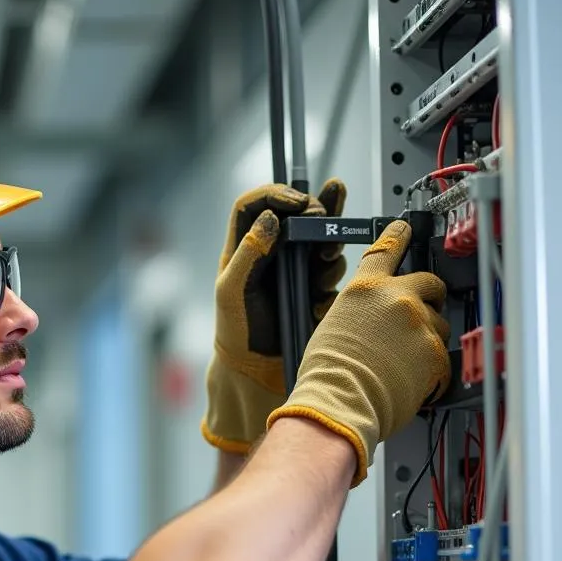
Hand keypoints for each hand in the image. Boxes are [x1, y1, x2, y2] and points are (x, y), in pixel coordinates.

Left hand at [202, 179, 346, 453]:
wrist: (256, 367)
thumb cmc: (235, 330)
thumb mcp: (231, 291)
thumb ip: (247, 254)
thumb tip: (270, 219)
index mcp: (243, 247)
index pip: (255, 204)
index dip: (275, 193)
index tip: (297, 201)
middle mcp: (271, 251)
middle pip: (297, 213)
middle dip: (315, 212)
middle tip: (322, 221)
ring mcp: (294, 267)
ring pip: (320, 239)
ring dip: (326, 247)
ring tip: (323, 266)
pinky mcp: (313, 285)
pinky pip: (331, 270)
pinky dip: (330, 279)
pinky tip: (318, 299)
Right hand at [266, 220, 450, 485]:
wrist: (339, 403)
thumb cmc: (327, 375)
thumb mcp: (333, 326)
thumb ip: (360, 311)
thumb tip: (375, 317)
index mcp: (364, 290)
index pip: (386, 249)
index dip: (399, 235)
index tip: (406, 227)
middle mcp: (395, 298)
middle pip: (429, 282)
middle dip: (430, 297)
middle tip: (421, 316)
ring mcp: (419, 323)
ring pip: (440, 323)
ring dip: (428, 339)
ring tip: (405, 363)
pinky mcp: (435, 351)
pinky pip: (443, 356)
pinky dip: (432, 370)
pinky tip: (411, 381)